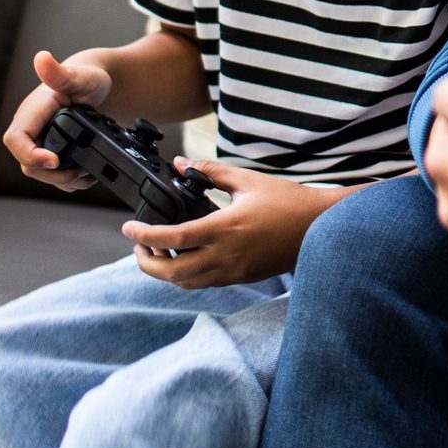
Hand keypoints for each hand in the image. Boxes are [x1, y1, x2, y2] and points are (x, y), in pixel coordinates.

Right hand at [4, 48, 115, 191]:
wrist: (96, 86)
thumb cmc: (87, 78)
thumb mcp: (80, 76)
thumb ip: (60, 73)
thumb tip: (42, 58)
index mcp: (32, 111)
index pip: (16, 139)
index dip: (30, 154)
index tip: (54, 160)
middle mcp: (31, 128)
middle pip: (26, 162)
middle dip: (51, 174)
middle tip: (79, 172)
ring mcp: (39, 141)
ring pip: (38, 172)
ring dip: (61, 180)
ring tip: (86, 174)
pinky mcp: (49, 150)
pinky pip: (50, 174)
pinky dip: (67, 180)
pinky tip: (86, 175)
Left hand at [124, 160, 348, 288]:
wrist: (319, 227)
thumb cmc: (288, 202)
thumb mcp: (247, 181)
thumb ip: (210, 172)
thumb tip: (181, 164)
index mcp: (225, 229)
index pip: (172, 238)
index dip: (145, 235)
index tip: (128, 228)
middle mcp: (226, 256)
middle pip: (171, 273)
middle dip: (147, 263)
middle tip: (139, 246)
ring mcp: (234, 271)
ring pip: (186, 282)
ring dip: (166, 271)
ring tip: (161, 251)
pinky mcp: (242, 277)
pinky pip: (205, 283)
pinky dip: (188, 274)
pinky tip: (188, 255)